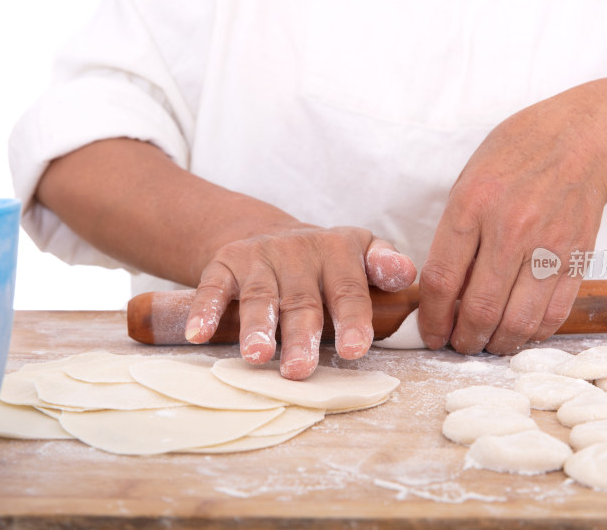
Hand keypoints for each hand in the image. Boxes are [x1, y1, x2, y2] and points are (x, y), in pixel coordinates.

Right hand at [184, 224, 415, 379]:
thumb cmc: (326, 262)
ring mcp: (260, 256)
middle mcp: (299, 250)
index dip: (352, 320)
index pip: (349, 289)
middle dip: (301, 336)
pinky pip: (213, 286)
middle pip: (302, 300)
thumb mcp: (361, 253)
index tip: (354, 350)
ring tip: (257, 357)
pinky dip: (205, 310)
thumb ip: (385, 266)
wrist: (271, 236)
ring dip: (257, 327)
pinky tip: (199, 334)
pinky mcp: (225, 263)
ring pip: (260, 295)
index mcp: (339, 250)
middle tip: (301, 370)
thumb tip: (407, 276)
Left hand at [419, 85, 606, 354]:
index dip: (431, 318)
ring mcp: (548, 246)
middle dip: (462, 340)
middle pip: (479, 309)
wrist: (585, 140)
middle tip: (458, 346)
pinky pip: (553, 313)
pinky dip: (532, 333)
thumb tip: (440, 290)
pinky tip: (520, 332)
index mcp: (472, 205)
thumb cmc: (518, 156)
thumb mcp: (468, 180)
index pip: (441, 280)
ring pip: (517, 321)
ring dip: (497, 344)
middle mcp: (510, 228)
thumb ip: (453, 233)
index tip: (430, 333)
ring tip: (486, 344)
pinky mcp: (578, 259)